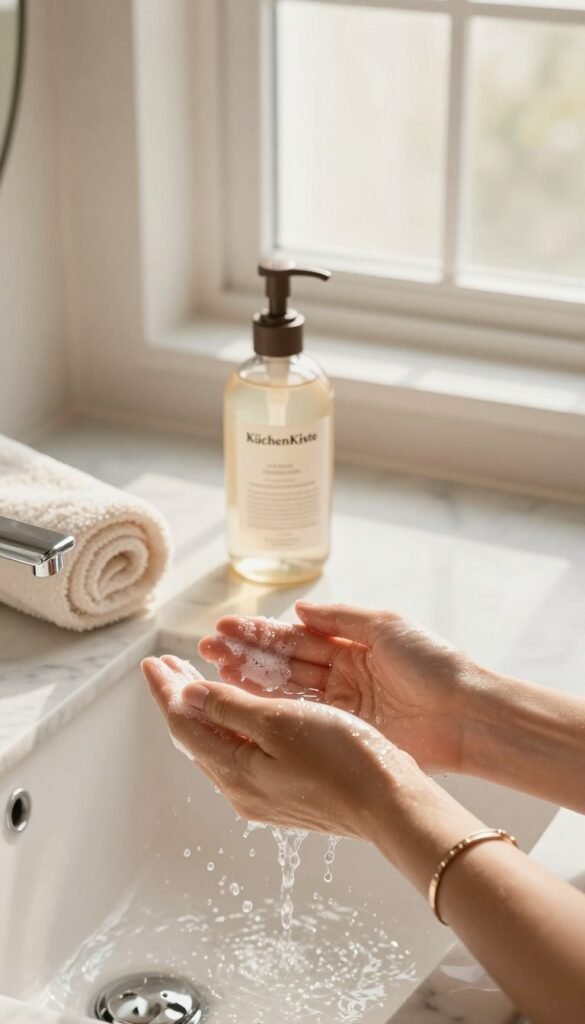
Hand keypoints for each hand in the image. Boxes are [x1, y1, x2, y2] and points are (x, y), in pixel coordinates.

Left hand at [140, 654, 418, 838]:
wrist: (391, 804)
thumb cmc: (342, 757)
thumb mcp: (280, 721)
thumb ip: (230, 708)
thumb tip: (185, 696)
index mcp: (235, 770)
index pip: (184, 724)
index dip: (167, 689)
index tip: (153, 661)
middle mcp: (242, 789)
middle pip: (197, 736)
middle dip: (180, 697)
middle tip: (168, 665)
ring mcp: (265, 796)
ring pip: (219, 747)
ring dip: (205, 711)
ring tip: (195, 682)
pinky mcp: (288, 796)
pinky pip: (243, 756)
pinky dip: (230, 726)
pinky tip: (238, 714)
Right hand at [199, 602, 486, 772]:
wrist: (466, 714)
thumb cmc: (433, 664)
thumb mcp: (386, 627)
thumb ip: (339, 618)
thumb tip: (299, 610)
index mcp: (353, 646)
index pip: (296, 638)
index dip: (260, 633)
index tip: (225, 628)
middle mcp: (342, 676)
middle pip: (284, 664)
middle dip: (244, 655)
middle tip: (206, 649)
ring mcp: (341, 707)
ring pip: (286, 690)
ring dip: (249, 679)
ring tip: (212, 669)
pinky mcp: (345, 733)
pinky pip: (301, 718)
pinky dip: (271, 708)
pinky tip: (241, 698)